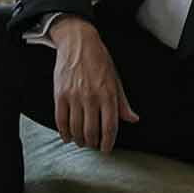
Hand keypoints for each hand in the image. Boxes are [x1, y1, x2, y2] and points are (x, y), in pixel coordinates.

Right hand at [49, 16, 138, 152]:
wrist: (78, 42)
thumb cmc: (100, 60)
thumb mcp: (116, 79)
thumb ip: (123, 103)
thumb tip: (133, 119)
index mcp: (109, 94)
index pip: (110, 127)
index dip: (108, 143)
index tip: (106, 150)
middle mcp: (92, 97)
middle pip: (91, 131)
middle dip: (93, 143)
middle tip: (93, 145)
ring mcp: (74, 96)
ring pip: (76, 128)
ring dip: (79, 140)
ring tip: (82, 142)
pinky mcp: (60, 94)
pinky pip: (61, 120)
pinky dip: (64, 133)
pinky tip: (68, 137)